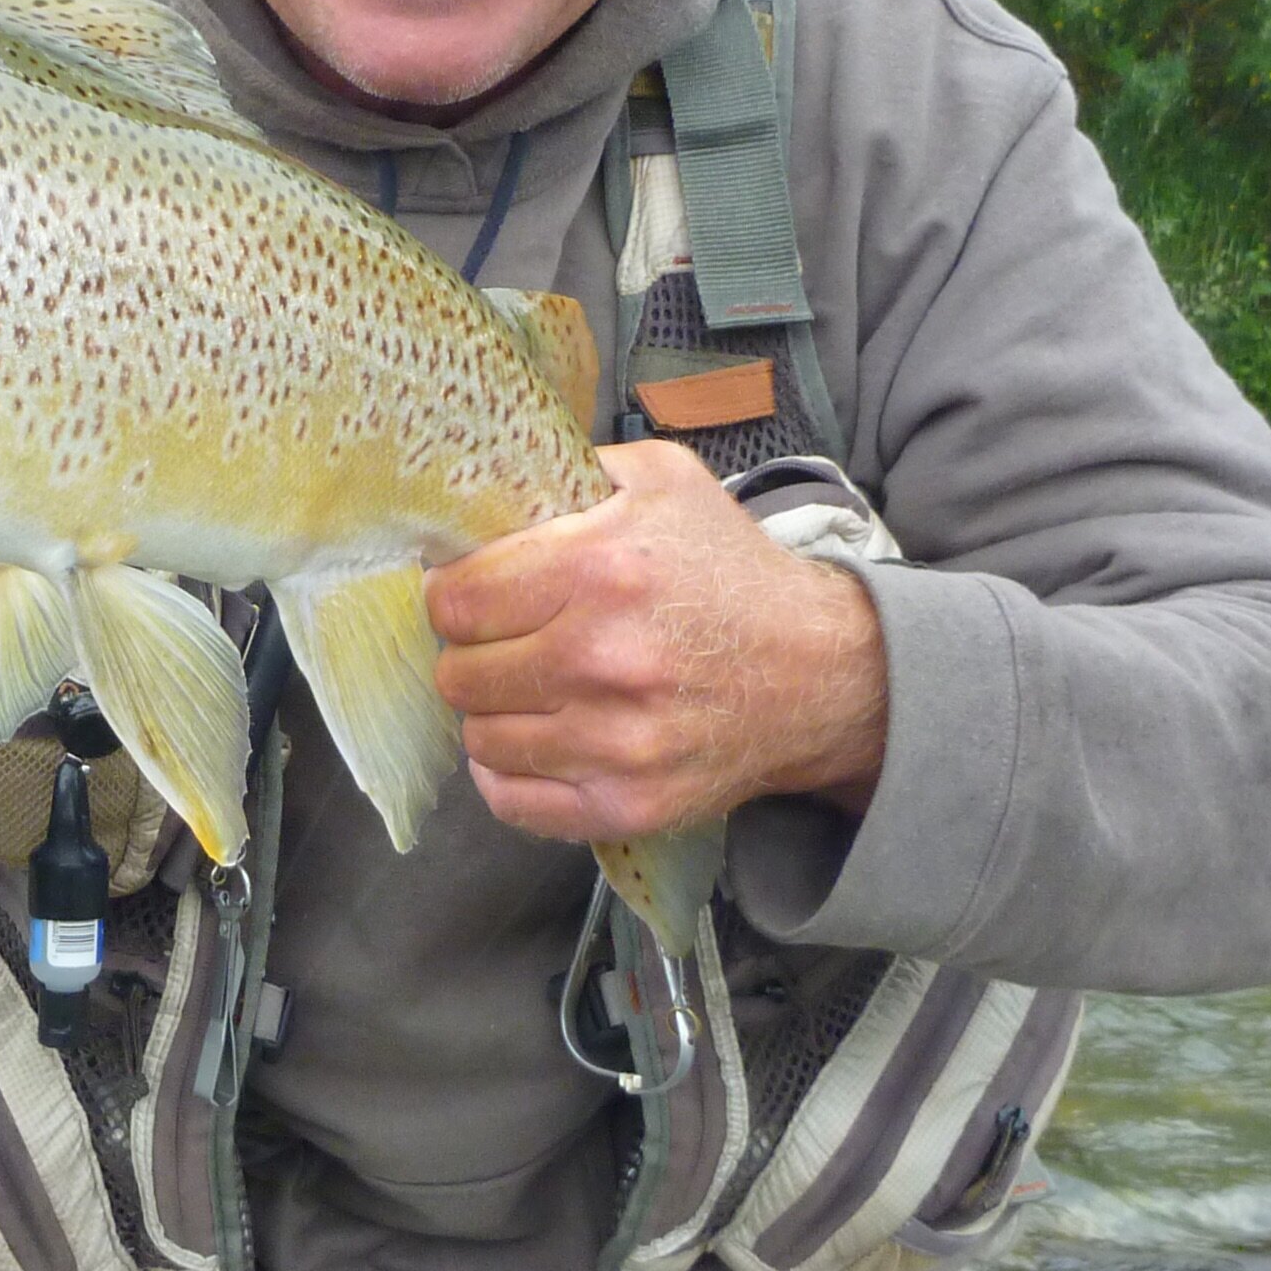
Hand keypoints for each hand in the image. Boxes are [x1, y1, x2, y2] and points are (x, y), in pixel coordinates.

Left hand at [426, 438, 888, 844]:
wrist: (820, 670)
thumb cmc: (730, 571)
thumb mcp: (664, 481)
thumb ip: (572, 467)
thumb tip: (485, 480)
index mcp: (600, 569)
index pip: (456, 601)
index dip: (451, 596)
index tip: (471, 596)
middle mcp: (602, 661)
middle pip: (460, 674)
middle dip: (473, 654)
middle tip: (505, 643)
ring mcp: (615, 743)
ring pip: (480, 738)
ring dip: (493, 714)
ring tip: (528, 689)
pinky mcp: (627, 804)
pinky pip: (513, 802)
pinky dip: (508, 775)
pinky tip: (534, 741)